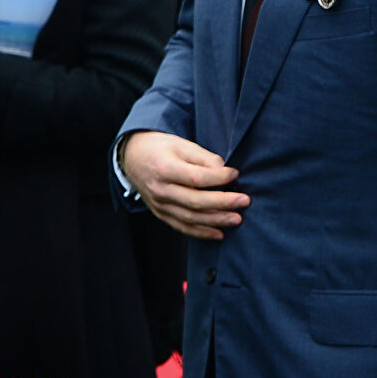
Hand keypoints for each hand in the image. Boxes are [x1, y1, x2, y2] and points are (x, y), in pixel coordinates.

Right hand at [121, 131, 249, 239]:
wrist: (132, 158)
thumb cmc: (160, 148)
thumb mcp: (180, 144)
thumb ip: (203, 157)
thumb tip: (225, 171)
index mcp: (164, 168)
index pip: (196, 178)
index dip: (218, 178)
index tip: (235, 174)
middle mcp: (160, 189)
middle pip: (195, 201)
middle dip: (223, 203)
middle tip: (244, 201)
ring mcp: (159, 204)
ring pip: (190, 218)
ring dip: (216, 220)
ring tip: (237, 219)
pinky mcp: (160, 214)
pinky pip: (182, 227)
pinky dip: (201, 233)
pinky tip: (219, 234)